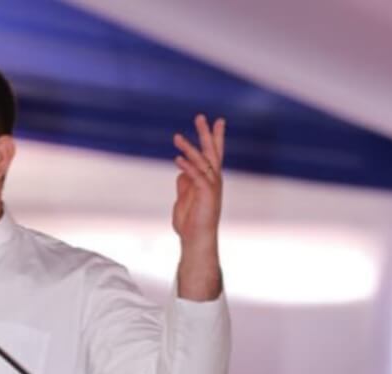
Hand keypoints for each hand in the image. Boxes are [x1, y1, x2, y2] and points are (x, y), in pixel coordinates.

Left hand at [172, 114, 225, 299]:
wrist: (196, 240)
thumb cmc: (191, 222)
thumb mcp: (184, 198)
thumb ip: (184, 183)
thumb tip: (181, 170)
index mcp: (209, 179)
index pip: (213, 154)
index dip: (214, 137)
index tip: (215, 121)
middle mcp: (214, 180)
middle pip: (212, 152)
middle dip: (206, 134)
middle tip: (201, 116)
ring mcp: (211, 187)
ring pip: (202, 162)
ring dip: (189, 149)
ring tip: (176, 137)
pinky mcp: (206, 195)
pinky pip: (196, 177)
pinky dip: (187, 167)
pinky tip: (177, 159)